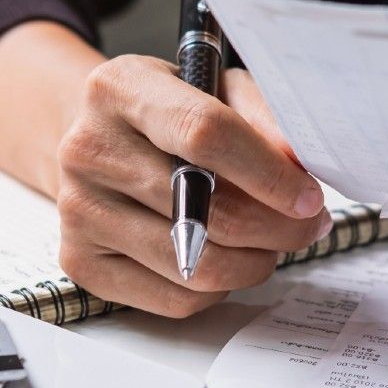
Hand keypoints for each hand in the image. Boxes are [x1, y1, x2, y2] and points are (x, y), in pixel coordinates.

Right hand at [56, 55, 328, 316]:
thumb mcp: (217, 88)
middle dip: (277, 227)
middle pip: (206, 211)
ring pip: (196, 266)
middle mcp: (89, 149)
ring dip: (254, 262)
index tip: (308, 196)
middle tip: (307, 224)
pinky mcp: (82, 261)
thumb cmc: (168, 113)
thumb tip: (298, 169)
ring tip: (270, 242)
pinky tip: (226, 258)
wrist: (98, 139)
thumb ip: (261, 117)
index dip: (268, 173)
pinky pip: (175, 298)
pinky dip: (219, 288)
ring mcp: (80, 211)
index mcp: (120, 89)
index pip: (204, 134)